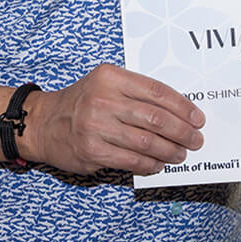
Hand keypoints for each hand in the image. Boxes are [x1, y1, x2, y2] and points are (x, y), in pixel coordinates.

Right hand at [19, 64, 204, 175]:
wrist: (43, 122)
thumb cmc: (82, 102)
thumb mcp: (106, 84)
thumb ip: (137, 93)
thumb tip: (178, 113)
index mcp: (111, 77)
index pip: (157, 91)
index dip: (183, 107)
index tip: (197, 118)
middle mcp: (103, 99)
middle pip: (156, 118)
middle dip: (182, 132)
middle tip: (195, 140)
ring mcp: (96, 126)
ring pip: (146, 142)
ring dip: (169, 151)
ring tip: (180, 154)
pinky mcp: (91, 151)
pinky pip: (131, 160)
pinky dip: (150, 164)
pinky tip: (158, 164)